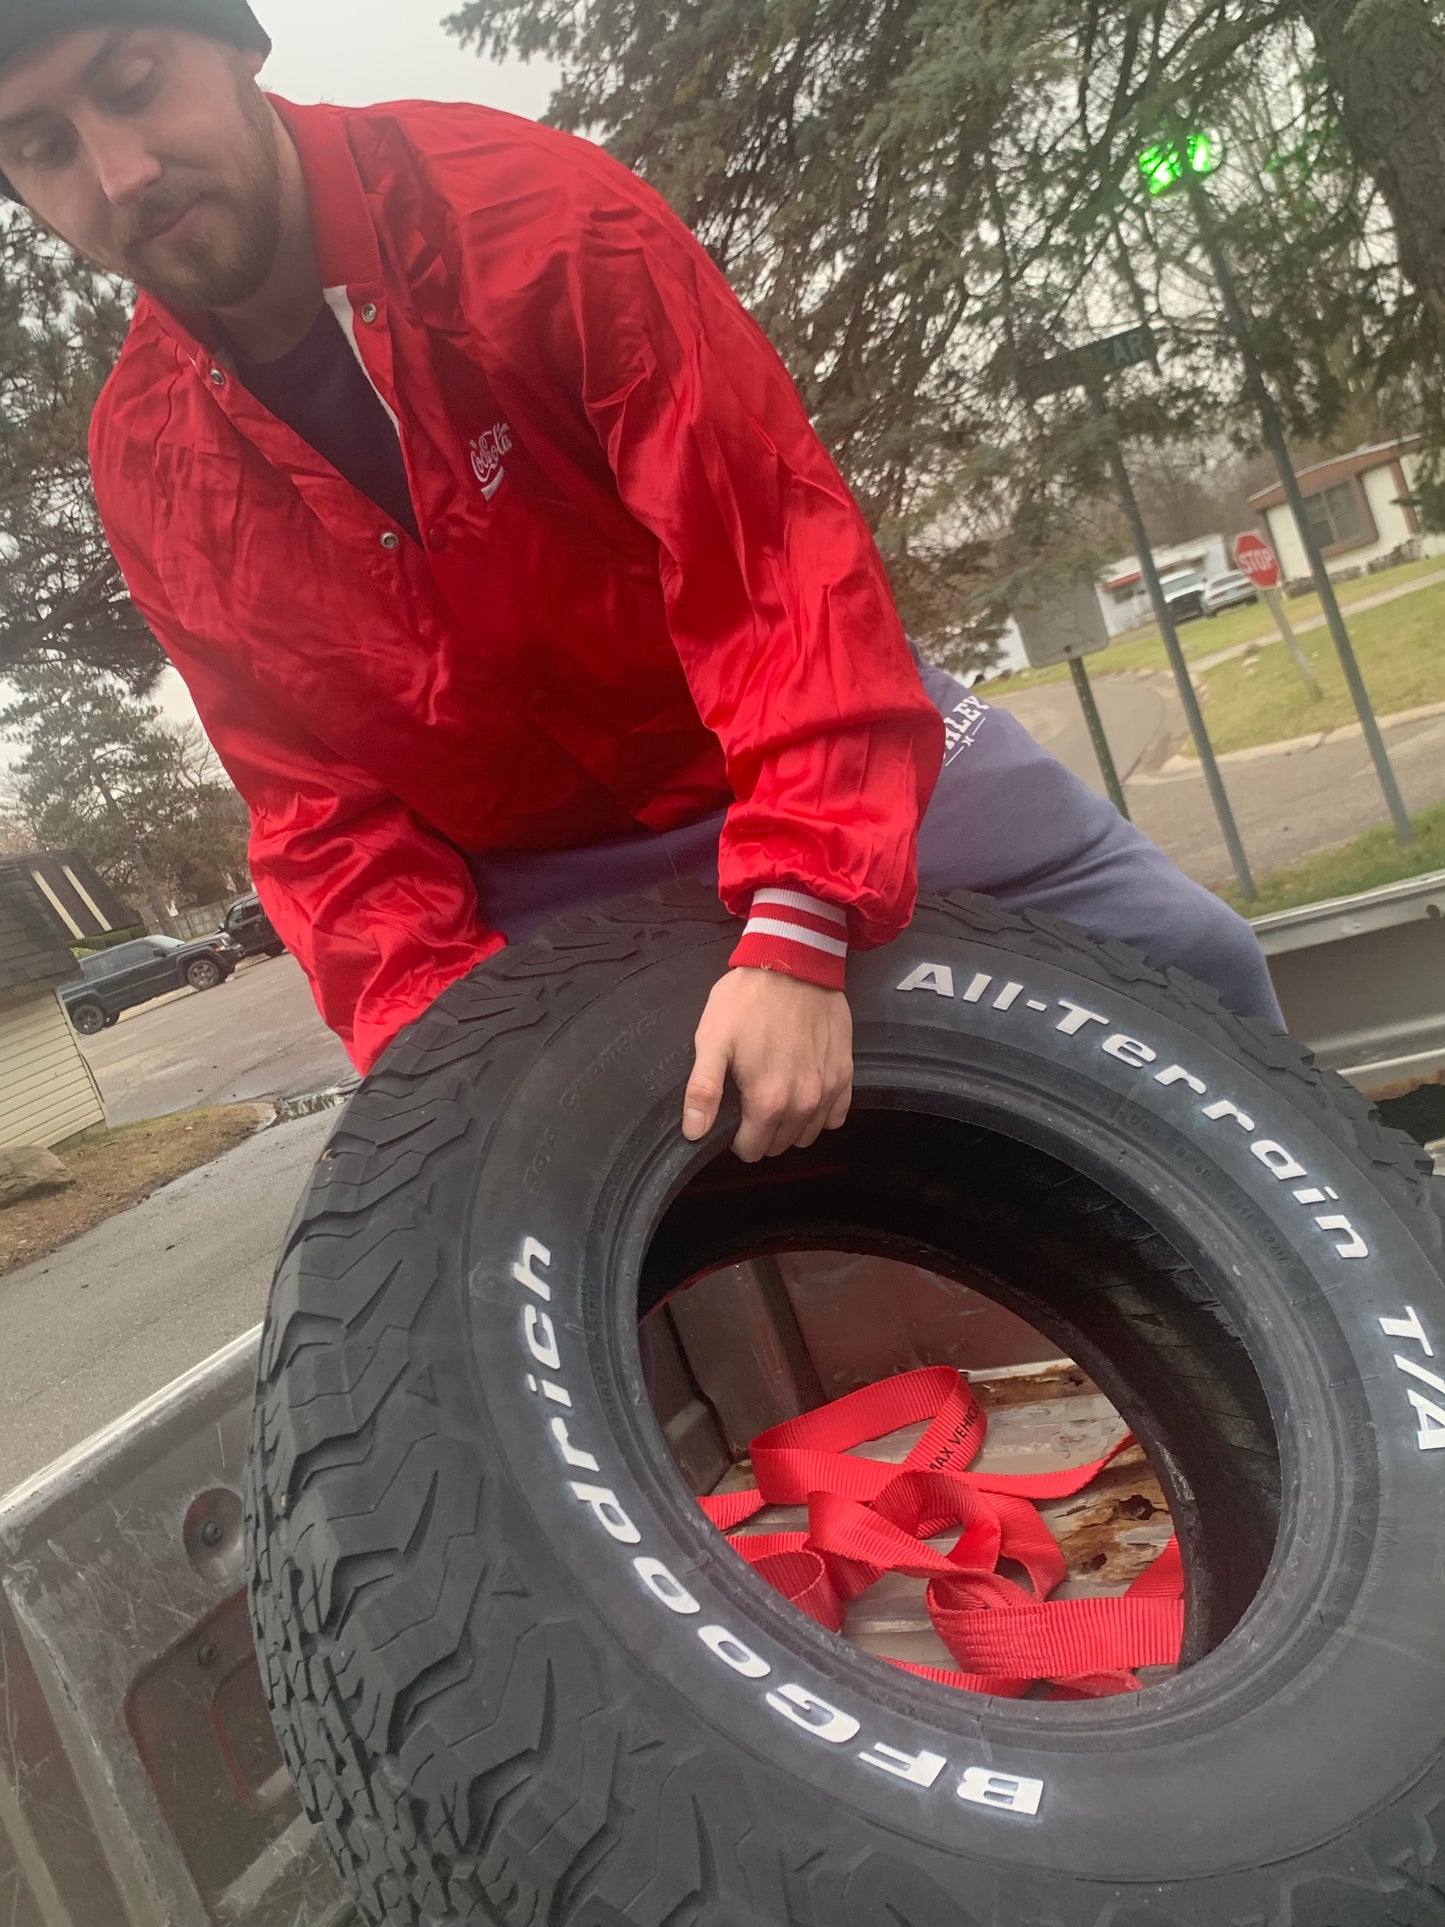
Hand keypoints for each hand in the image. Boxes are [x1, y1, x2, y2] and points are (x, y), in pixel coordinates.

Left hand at [682, 969, 853, 1162]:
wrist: (794, 962)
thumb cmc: (748, 1000)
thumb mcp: (712, 1040)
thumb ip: (703, 1091)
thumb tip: (694, 1133)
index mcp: (768, 1101)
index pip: (751, 1149)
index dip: (736, 1136)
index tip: (731, 1112)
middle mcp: (804, 1104)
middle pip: (778, 1145)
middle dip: (761, 1130)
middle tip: (749, 1097)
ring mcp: (828, 1090)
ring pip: (806, 1134)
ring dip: (790, 1125)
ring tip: (776, 1093)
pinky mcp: (845, 1074)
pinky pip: (835, 1116)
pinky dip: (820, 1113)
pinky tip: (804, 1090)